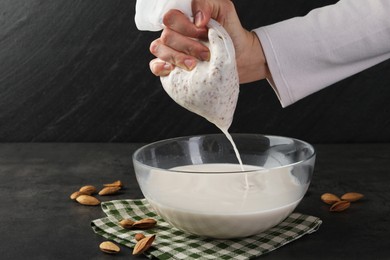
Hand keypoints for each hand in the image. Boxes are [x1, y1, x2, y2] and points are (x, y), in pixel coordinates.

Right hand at [149, 0, 270, 83]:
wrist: (240, 57)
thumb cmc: (230, 32)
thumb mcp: (224, 10)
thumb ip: (207, 4)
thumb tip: (197, 19)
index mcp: (183, 18)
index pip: (170, 17)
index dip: (184, 25)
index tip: (203, 31)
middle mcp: (174, 33)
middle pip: (166, 35)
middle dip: (187, 45)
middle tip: (206, 53)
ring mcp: (170, 50)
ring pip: (158, 48)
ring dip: (177, 57)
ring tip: (195, 65)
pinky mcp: (170, 68)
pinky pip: (154, 66)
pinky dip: (160, 67)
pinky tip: (172, 69)